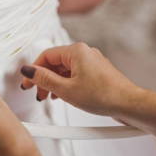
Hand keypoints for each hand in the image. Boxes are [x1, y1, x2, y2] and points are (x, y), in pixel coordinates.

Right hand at [20, 43, 144, 116]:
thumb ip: (44, 80)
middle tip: (38, 92)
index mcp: (76, 51)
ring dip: (54, 83)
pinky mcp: (96, 72)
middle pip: (55, 63)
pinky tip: (63, 95)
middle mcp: (85, 53)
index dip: (33, 70)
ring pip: (65, 70)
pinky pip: (75, 74)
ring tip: (49, 97)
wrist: (128, 104)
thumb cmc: (104, 95)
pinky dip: (66, 84)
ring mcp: (91, 62)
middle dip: (44, 79)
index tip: (27, 82)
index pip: (46, 56)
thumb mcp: (66, 90)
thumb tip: (29, 71)